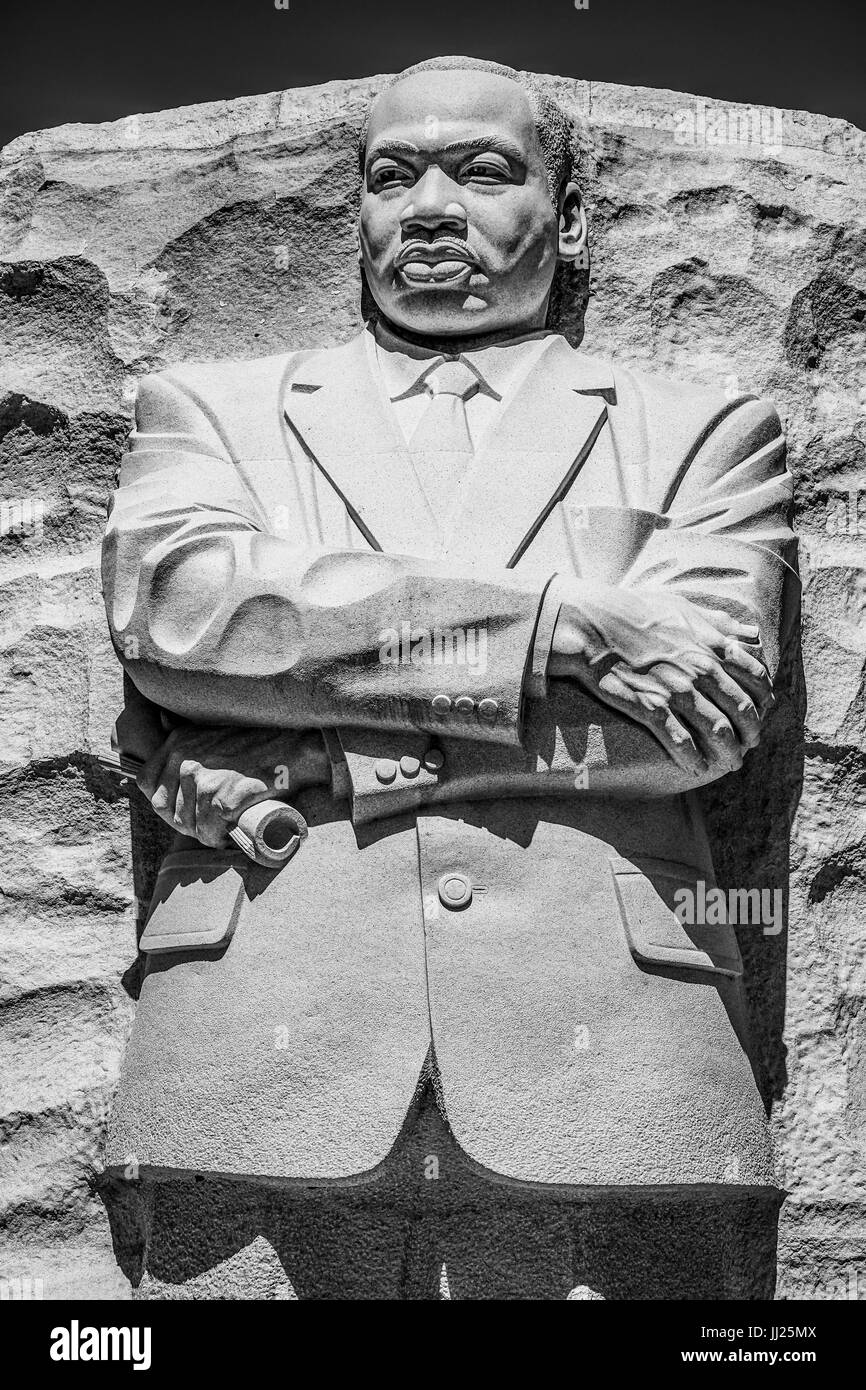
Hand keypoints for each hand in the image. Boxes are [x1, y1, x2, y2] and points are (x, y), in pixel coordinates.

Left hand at [137, 725, 329, 846]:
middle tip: (209, 822)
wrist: (296, 747)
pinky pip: (209, 831)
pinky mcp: (222, 798)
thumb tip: (163, 737)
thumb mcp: (212, 731)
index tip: (187, 808)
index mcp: (178, 742)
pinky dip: (220, 838)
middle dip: (185, 821)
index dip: (166, 801)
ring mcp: (203, 779)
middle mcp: (184, 759)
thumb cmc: (259, 743)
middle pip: (165, 809)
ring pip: (188, 824)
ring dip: (205, 832)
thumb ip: (188, 742)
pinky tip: (232, 831)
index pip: (148, 783)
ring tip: (223, 827)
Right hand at [549, 582, 773, 775]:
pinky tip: (697, 769)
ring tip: (732, 764)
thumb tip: (751, 632)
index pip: (756, 679)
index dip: (763, 700)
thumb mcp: (685, 606)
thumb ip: (720, 623)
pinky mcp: (651, 708)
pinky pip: (681, 741)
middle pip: (743, 710)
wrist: (593, 624)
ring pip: (718, 730)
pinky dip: (693, 759)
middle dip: (752, 732)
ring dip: (729, 752)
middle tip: (750, 744)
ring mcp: (677, 691)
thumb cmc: (636, 611)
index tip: (762, 712)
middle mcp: (702, 670)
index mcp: (712, 646)